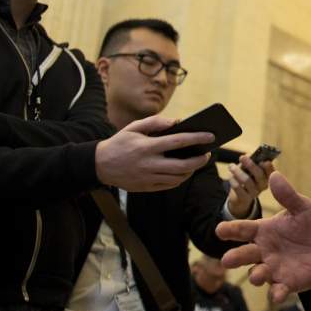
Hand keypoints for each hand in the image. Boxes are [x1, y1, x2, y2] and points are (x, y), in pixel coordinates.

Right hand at [94, 115, 212, 191]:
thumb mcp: (133, 127)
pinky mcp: (145, 188)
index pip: (178, 142)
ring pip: (178, 178)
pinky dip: (180, 179)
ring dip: (191, 171)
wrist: (99, 165)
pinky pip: (169, 185)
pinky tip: (184, 171)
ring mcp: (147, 178)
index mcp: (147, 147)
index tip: (211, 136)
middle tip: (207, 154)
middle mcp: (148, 164)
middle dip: (199, 160)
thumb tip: (177, 122)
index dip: (197, 139)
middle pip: (182, 165)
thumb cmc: (120, 143)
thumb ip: (155, 122)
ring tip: (196, 162)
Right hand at [217, 171, 310, 303]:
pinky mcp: (286, 282)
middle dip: (235, 258)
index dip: (231, 230)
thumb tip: (275, 175)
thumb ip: (287, 195)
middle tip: (227, 260)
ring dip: (256, 276)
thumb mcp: (302, 208)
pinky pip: (278, 290)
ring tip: (257, 275)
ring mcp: (273, 268)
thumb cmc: (310, 225)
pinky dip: (276, 294)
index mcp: (263, 231)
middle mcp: (263, 251)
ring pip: (258, 274)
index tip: (220, 230)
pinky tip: (277, 294)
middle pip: (244, 255)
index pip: (243, 229)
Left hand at [226, 154, 275, 217]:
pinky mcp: (244, 198)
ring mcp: (254, 193)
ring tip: (231, 166)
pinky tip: (230, 176)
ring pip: (246, 180)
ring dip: (237, 171)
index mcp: (267, 177)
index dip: (268, 167)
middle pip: (259, 175)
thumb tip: (248, 156)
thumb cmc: (246, 179)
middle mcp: (263, 185)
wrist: (240, 198)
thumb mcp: (250, 170)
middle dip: (250, 165)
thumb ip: (251, 162)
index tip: (263, 161)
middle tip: (242, 157)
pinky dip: (233, 180)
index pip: (272, 171)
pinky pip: (238, 187)